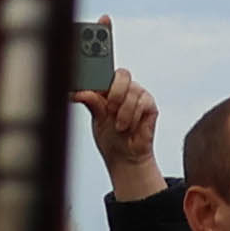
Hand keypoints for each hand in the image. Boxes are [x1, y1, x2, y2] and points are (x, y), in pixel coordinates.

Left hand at [81, 68, 160, 197]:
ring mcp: (138, 95)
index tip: (90, 90)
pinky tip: (130, 126)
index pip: (105, 73)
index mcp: (108, 89)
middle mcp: (124, 89)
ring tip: (119, 126)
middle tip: (110, 109)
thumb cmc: (111, 137)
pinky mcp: (149, 105)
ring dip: (124, 112)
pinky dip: (133, 117)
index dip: (99, 78)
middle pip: (123, 74)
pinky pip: (143, 103)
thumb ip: (92, 102)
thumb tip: (80, 92)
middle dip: (115, 92)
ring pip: (133, 91)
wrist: (125, 157)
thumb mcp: (97, 119)